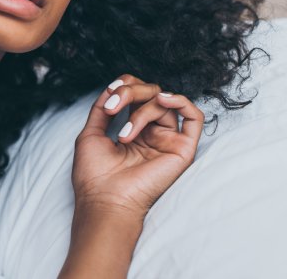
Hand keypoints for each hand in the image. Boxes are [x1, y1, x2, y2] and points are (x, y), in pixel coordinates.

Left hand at [71, 74, 204, 219]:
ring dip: (140, 109)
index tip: (108, 96)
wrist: (103, 200)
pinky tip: (163, 99)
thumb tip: (113, 86)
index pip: (137, 94)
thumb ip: (102, 107)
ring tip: (123, 135)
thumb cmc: (94, 175)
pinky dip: (181, 102)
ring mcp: (167, 141)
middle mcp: (152, 133)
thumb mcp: (91, 133)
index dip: (124, 86)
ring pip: (164, 103)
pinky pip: (195, 119)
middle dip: (130, 93)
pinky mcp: (182, 150)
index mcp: (133, 130)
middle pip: (151, 93)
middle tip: (112, 107)